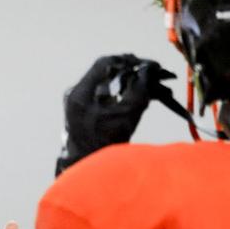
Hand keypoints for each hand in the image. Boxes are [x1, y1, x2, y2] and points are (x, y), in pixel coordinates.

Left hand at [56, 54, 175, 174]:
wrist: (88, 167)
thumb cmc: (104, 147)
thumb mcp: (126, 117)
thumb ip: (138, 92)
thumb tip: (148, 72)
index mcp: (82, 93)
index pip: (105, 63)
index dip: (129, 61)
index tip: (147, 66)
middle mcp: (77, 94)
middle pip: (107, 72)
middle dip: (132, 73)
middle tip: (152, 75)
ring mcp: (79, 103)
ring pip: (108, 84)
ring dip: (129, 84)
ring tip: (152, 89)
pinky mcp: (84, 112)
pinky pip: (105, 95)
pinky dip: (122, 94)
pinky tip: (140, 98)